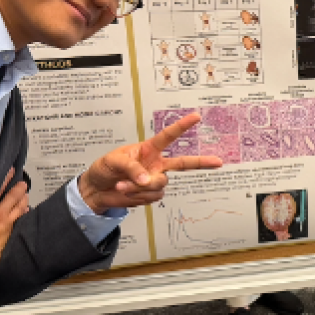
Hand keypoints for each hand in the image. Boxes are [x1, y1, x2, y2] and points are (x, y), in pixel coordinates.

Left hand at [78, 113, 222, 214]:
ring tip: (122, 185)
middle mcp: (156, 164)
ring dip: (140, 187)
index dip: (182, 126)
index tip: (196, 117)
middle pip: (183, 164)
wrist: (96, 190)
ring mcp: (154, 180)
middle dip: (202, 162)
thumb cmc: (105, 169)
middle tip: (218, 162)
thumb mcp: (114, 161)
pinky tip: (127, 192)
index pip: (168, 136)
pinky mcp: (150, 194)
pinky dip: (138, 196)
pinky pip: (152, 197)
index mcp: (148, 149)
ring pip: (160, 184)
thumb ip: (132, 168)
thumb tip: (148, 180)